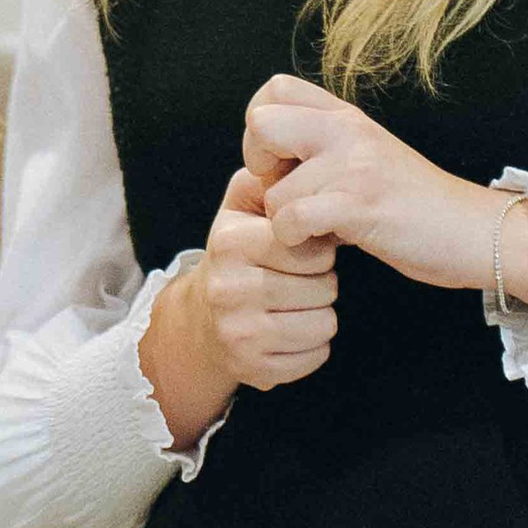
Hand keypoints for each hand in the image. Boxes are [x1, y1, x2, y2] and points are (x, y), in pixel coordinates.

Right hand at [141, 162, 339, 452]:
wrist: (202, 320)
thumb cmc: (238, 254)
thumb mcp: (243, 206)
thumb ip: (271, 178)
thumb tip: (301, 158)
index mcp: (229, 242)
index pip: (308, 244)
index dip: (316, 246)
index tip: (300, 249)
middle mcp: (228, 289)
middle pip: (324, 286)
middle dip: (322, 280)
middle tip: (299, 279)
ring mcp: (239, 334)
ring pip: (325, 323)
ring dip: (321, 312)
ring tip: (296, 303)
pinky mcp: (254, 369)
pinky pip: (316, 356)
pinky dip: (313, 345)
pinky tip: (291, 331)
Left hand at [245, 74, 527, 304]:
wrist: (476, 232)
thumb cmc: (417, 207)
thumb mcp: (368, 160)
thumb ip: (326, 151)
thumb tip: (274, 164)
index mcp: (347, 117)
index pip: (274, 90)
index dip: (262, 128)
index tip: (282, 163)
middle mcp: (348, 130)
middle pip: (261, 122)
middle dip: (259, 166)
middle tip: (287, 194)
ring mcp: (354, 165)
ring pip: (274, 190)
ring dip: (285, 222)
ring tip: (319, 231)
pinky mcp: (359, 204)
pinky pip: (292, 218)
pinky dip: (296, 241)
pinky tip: (325, 244)